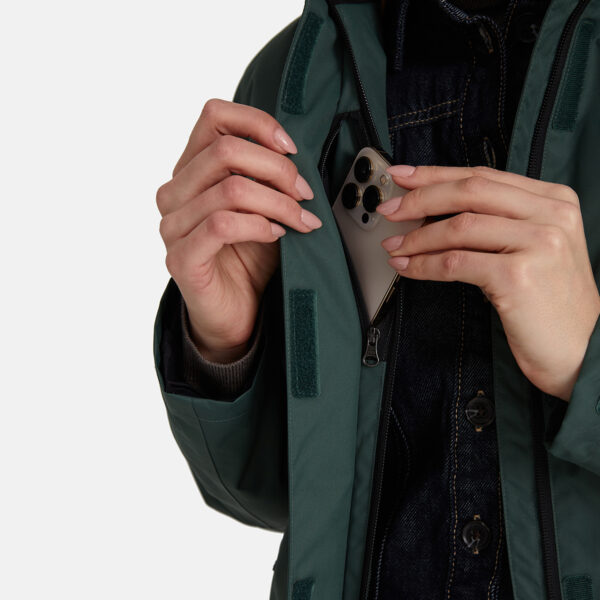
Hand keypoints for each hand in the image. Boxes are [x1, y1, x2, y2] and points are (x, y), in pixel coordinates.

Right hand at [156, 99, 321, 361]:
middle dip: (278, 170)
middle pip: (226, 150)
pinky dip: (258, 225)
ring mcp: (174, 226)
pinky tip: (277, 235)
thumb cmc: (250, 259)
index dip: (257, 123)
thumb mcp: (264, 206)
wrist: (238, 312)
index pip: (213, 117)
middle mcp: (175, 193)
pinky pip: (222, 225)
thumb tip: (294, 153)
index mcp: (192, 171)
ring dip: (278, 203)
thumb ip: (267, 177)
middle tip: (304, 194)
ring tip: (301, 220)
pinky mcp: (182, 258)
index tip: (291, 149)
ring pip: (230, 189)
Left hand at [376, 164, 599, 401]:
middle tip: (390, 209)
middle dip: (420, 198)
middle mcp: (550, 215)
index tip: (402, 177)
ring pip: (458, 227)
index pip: (483, 176)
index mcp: (554, 200)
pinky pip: (455, 263)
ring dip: (416, 238)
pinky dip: (424, 265)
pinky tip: (408, 268)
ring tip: (394, 246)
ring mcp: (538, 243)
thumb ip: (497, 221)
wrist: (579, 348)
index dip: (435, 174)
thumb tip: (434, 209)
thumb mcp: (533, 247)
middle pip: (469, 191)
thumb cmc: (549, 300)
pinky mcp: (518, 275)